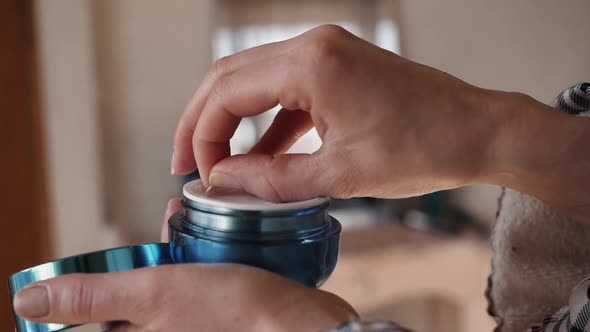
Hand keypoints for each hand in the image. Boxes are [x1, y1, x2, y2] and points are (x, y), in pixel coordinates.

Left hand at [13, 199, 356, 331]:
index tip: (124, 259)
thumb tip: (29, 301)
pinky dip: (201, 266)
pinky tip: (212, 238)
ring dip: (175, 254)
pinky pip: (199, 295)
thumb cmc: (233, 313)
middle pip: (138, 303)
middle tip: (168, 228)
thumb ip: (91, 300)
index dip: (107, 285)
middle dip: (148, 259)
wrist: (302, 325)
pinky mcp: (219, 328)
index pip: (102, 321)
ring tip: (188, 221)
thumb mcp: (154, 296)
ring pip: (171, 293)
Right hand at [171, 24, 502, 201]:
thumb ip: (273, 179)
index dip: (203, 136)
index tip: (199, 174)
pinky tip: (259, 154)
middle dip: (202, 121)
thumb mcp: (341, 175)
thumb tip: (225, 181)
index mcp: (313, 64)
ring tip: (215, 161)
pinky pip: (284, 89)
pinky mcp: (335, 65)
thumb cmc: (424, 148)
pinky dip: (266, 120)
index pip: (228, 93)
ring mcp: (325, 50)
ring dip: (230, 119)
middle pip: (230, 77)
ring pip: (252, 79)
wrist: (476, 131)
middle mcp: (313, 45)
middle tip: (185, 162)